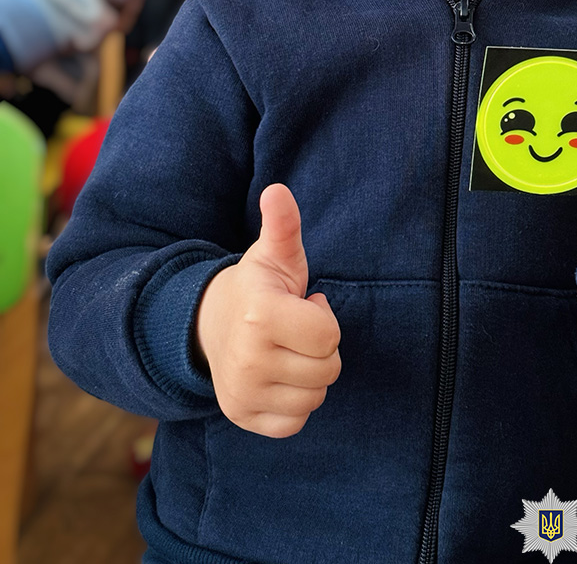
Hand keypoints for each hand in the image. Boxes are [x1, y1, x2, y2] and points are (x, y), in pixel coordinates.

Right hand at [195, 183, 340, 436]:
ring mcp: (242, 392)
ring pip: (315, 398)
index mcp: (260, 316)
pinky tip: (280, 376)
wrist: (211, 323)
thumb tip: (278, 191)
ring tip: (289, 350)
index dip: (324, 319)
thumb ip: (283, 223)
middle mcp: (248, 359)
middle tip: (296, 329)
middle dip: (321, 348)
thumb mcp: (274, 253)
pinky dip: (295, 403)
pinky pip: (295, 423)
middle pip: (327, 370)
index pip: (329, 337)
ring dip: (310, 375)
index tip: (305, 305)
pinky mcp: (242, 416)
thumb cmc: (257, 286)